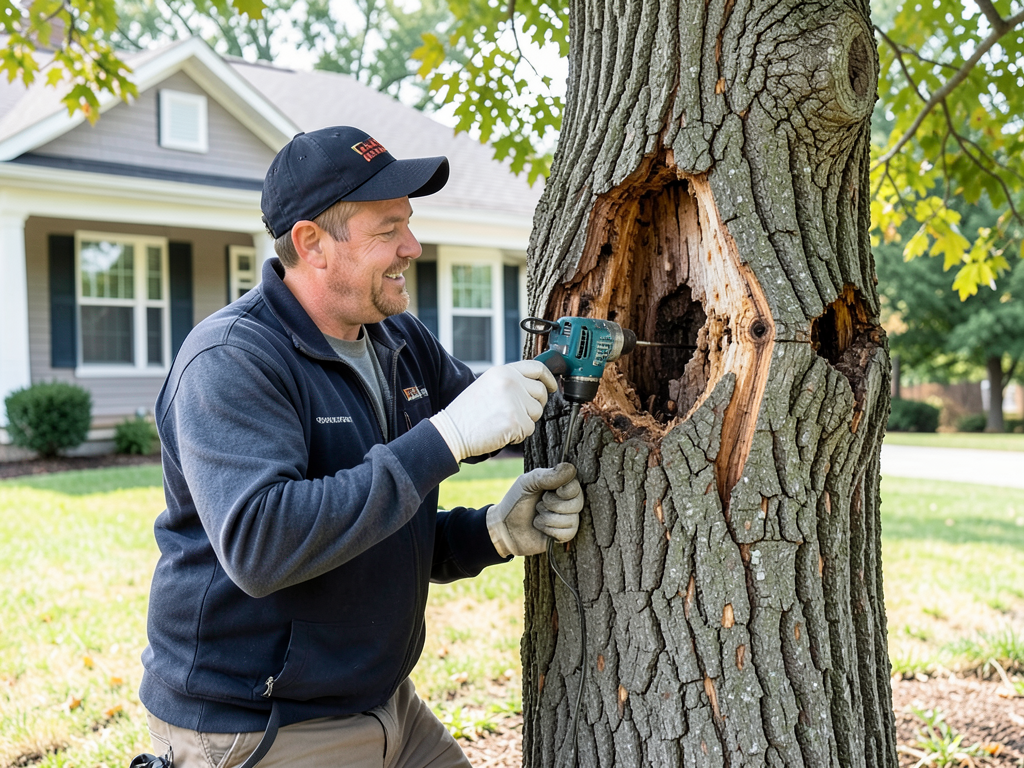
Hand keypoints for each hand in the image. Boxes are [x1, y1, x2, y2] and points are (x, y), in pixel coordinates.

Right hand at [430, 361, 556, 462]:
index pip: (537, 368)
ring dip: (524, 420)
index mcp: (503, 371)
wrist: (452, 431)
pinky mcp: (516, 421)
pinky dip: (518, 434)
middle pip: (541, 392)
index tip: (553, 386)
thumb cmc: (468, 411)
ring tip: (502, 421)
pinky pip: (529, 429)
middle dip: (533, 405)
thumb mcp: (487, 384)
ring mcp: (514, 401)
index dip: (549, 378)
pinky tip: (500, 431)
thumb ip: (510, 381)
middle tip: (516, 412)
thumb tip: (536, 386)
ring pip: (536, 413)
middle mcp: (511, 382)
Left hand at [486, 463, 582, 556]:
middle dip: (553, 504)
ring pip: (571, 519)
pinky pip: (567, 533)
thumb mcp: (527, 483)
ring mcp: (568, 519)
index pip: (575, 485)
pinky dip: (549, 530)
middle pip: (577, 502)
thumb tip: (570, 469)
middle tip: (539, 504)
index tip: (549, 491)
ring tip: (537, 516)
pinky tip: (541, 528)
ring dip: (548, 518)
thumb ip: (547, 475)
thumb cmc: (516, 502)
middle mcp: (568, 501)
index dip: (565, 490)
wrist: (505, 528)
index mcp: (561, 485)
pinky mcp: (565, 535)